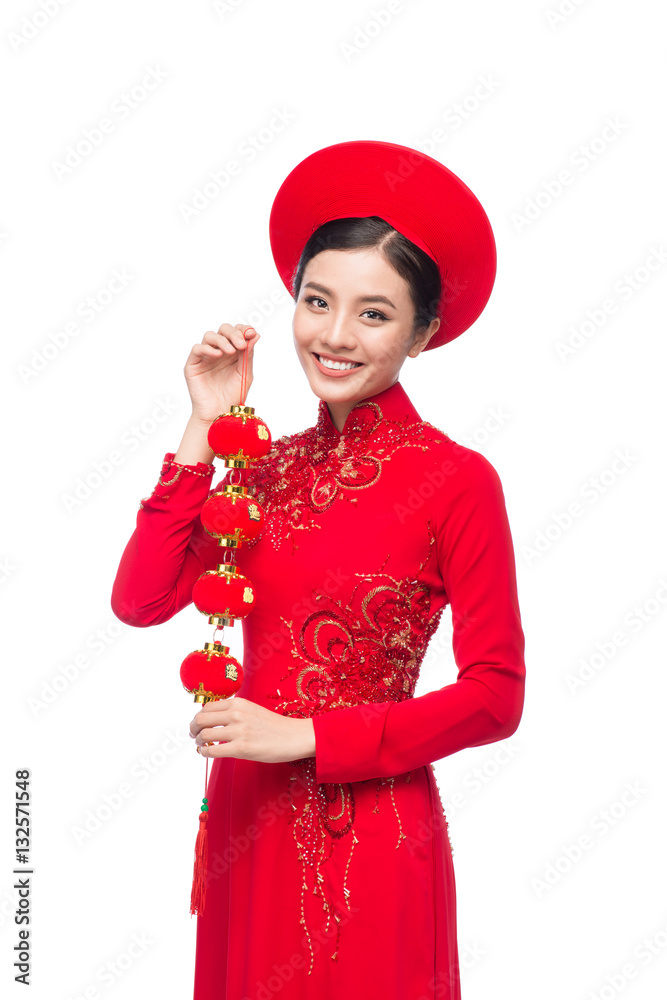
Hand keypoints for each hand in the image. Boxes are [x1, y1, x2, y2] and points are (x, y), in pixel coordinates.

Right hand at [184, 323, 260, 423]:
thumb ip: (248, 355)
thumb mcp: (244, 374)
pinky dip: (207, 348)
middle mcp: (218, 351)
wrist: (219, 414)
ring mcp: (205, 357)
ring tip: (231, 351)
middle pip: (223, 329)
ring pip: (209, 336)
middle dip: (234, 333)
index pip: (236, 332)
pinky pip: (197, 349)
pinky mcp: (193, 364)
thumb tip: (255, 335)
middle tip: (241, 344)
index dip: (243, 330)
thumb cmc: (232, 396)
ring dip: (222, 340)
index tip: (252, 333)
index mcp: (232, 352)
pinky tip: (218, 354)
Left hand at [189, 697, 315, 763]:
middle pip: (200, 720)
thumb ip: (233, 712)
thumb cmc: (274, 726)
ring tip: (202, 746)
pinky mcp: (241, 748)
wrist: (294, 736)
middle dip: (193, 729)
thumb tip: (212, 720)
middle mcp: (236, 714)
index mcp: (237, 702)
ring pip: (204, 735)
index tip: (198, 725)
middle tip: (195, 736)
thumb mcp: (251, 710)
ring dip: (198, 742)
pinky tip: (207, 753)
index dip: (198, 718)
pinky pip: (212, 751)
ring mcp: (238, 731)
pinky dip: (205, 753)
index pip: (206, 708)